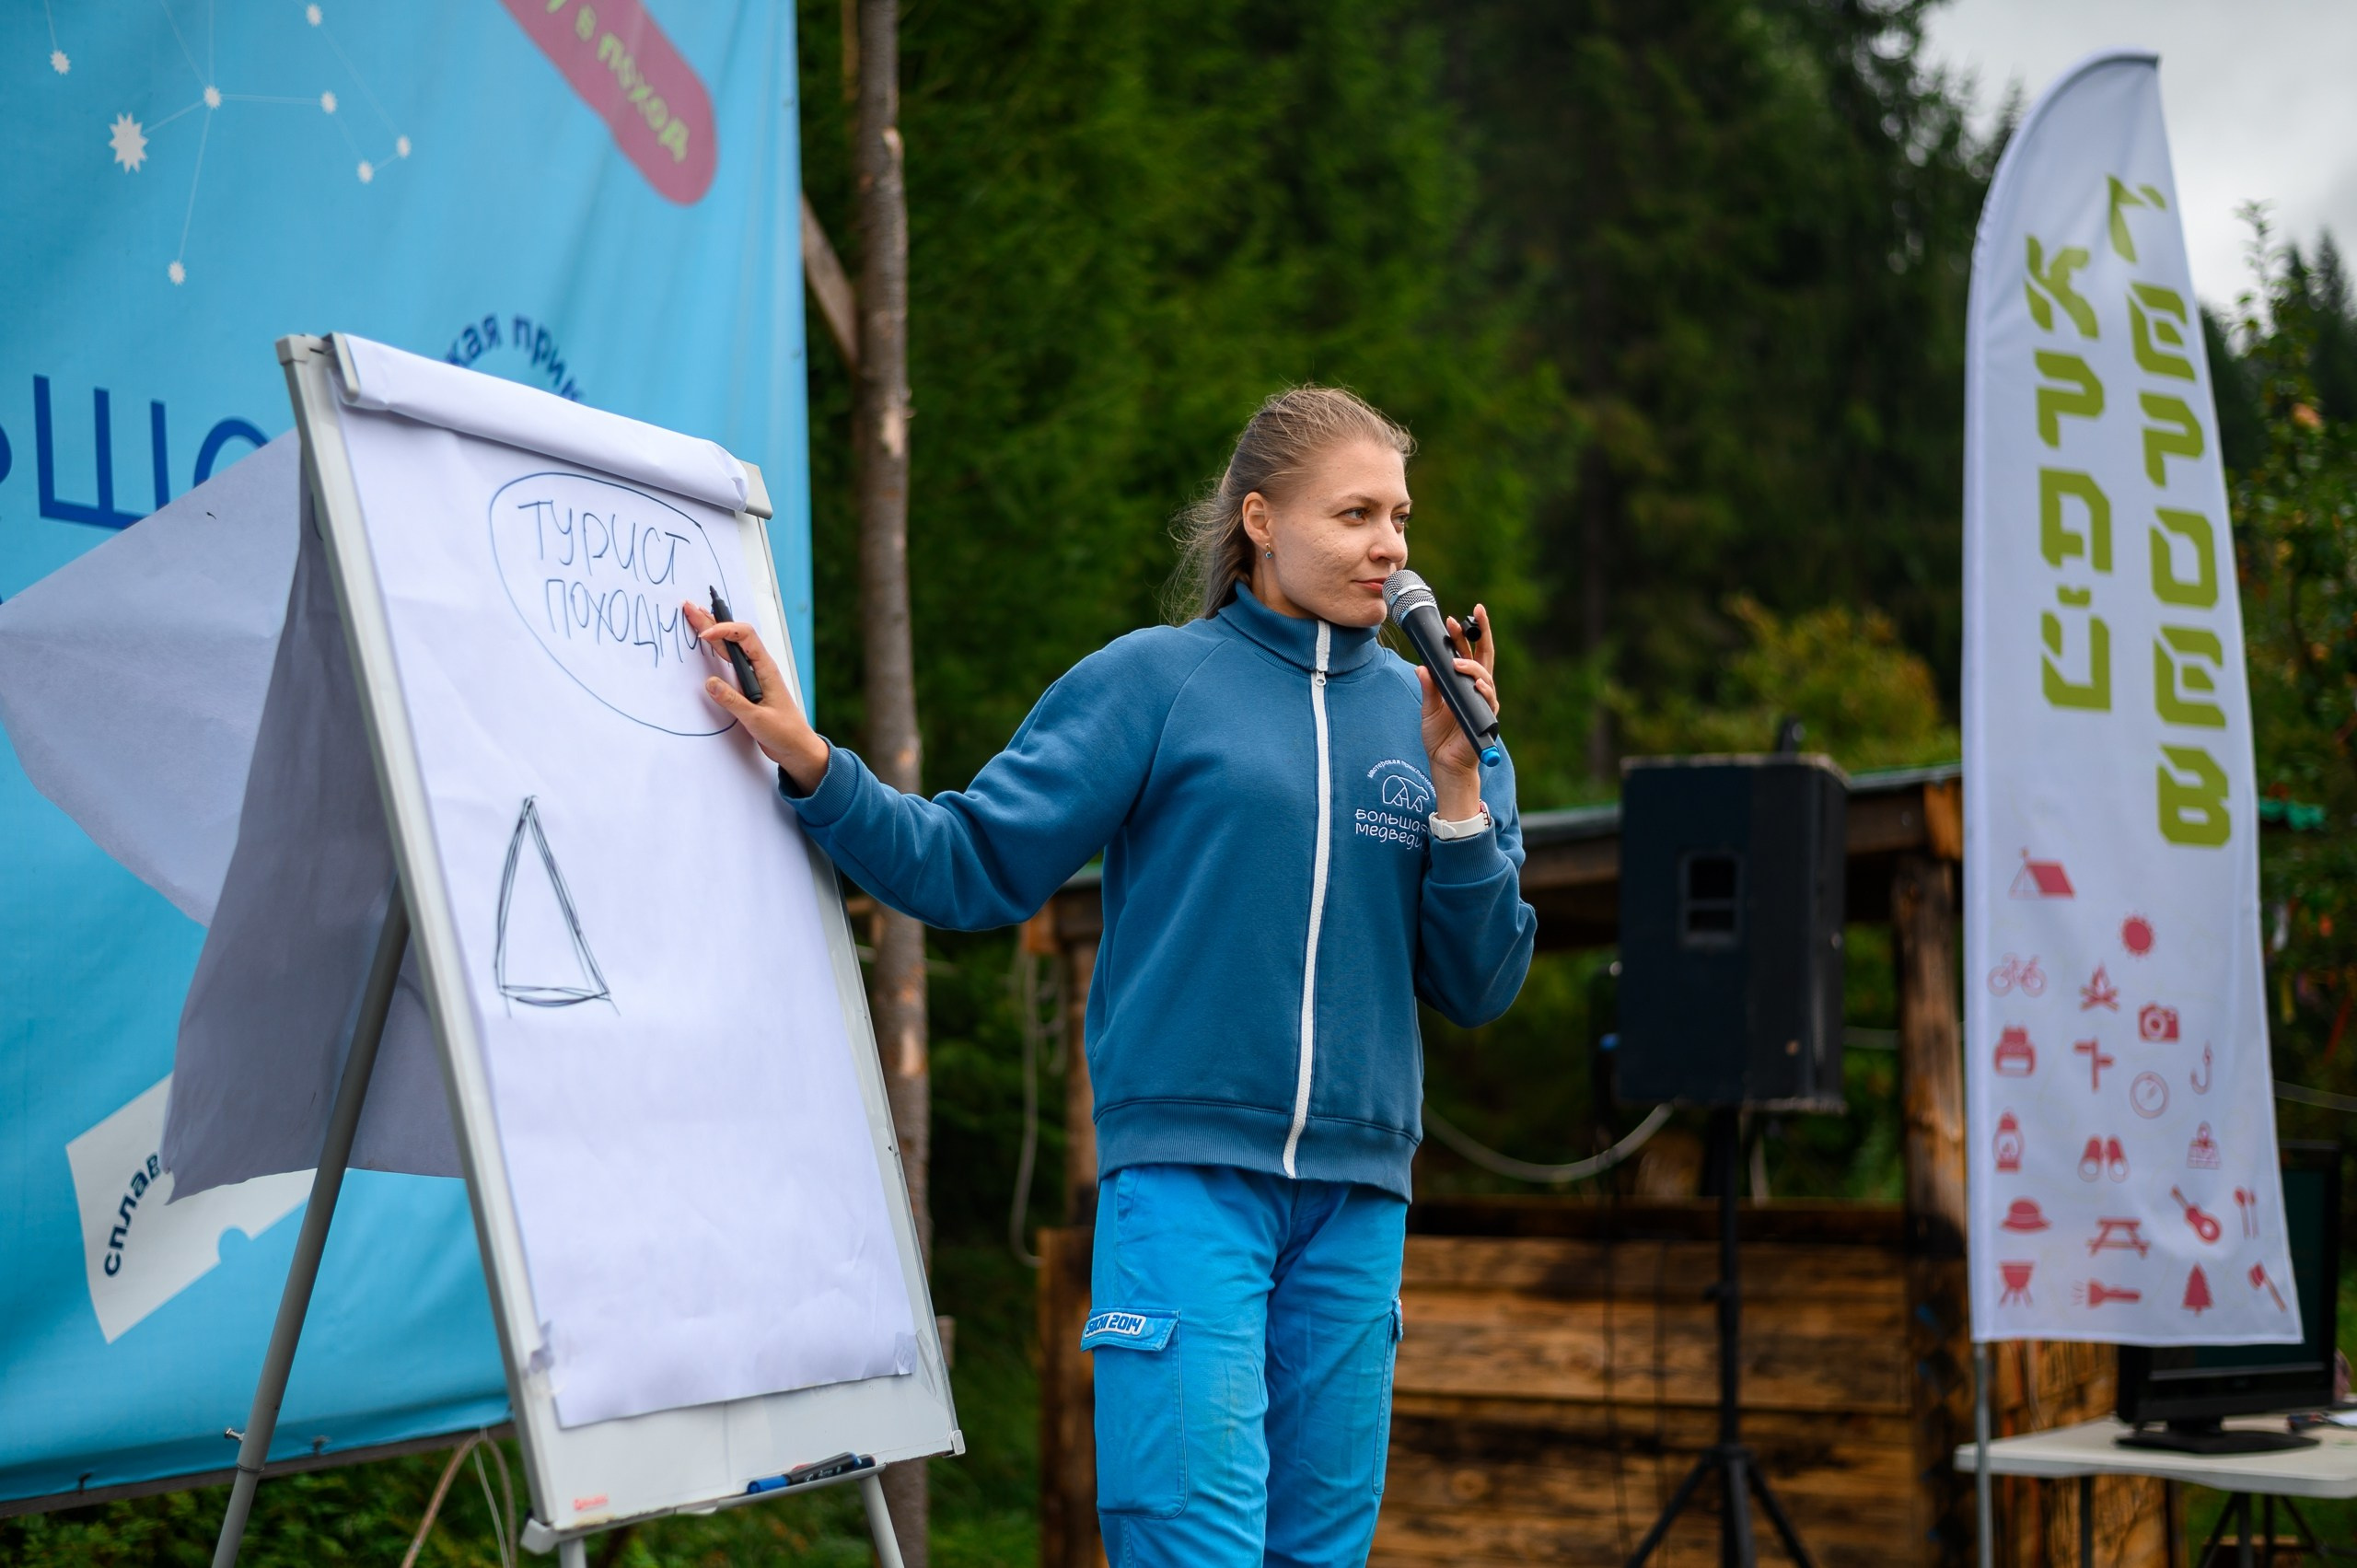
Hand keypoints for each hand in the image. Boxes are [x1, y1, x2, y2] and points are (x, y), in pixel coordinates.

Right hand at [682, 599, 830, 791]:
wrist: (797, 748)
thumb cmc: (785, 732)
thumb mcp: (757, 719)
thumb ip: (733, 701)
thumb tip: (710, 683)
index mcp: (766, 669)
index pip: (745, 637)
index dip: (724, 630)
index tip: (705, 636)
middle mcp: (759, 668)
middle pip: (734, 637)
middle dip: (711, 621)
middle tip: (689, 607)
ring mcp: (752, 677)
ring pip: (729, 648)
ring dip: (711, 632)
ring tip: (694, 616)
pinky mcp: (747, 687)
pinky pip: (729, 664)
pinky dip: (715, 651)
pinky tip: (707, 643)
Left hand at [1417, 603, 1498, 820]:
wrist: (1445, 765)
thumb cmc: (1440, 737)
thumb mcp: (1429, 709)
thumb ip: (1429, 688)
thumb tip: (1422, 667)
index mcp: (1463, 683)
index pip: (1469, 652)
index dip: (1465, 634)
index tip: (1454, 618)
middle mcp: (1477, 689)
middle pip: (1484, 655)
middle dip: (1481, 632)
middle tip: (1474, 613)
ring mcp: (1483, 702)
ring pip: (1485, 675)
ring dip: (1473, 665)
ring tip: (1458, 660)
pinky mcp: (1486, 718)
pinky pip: (1488, 700)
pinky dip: (1483, 689)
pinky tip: (1476, 683)